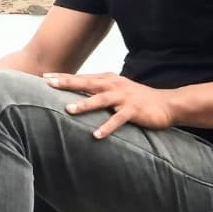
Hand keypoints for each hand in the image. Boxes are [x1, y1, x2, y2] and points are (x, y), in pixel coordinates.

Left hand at [43, 72, 176, 138]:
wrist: (167, 103)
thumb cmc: (137, 98)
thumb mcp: (116, 90)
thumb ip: (98, 90)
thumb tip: (76, 93)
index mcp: (108, 80)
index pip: (81, 77)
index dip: (63, 76)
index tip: (45, 77)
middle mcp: (114, 85)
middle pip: (86, 83)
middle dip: (67, 83)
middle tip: (49, 84)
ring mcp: (123, 98)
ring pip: (100, 99)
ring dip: (84, 104)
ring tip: (68, 110)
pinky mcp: (133, 111)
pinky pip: (118, 120)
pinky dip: (107, 127)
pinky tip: (96, 135)